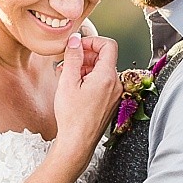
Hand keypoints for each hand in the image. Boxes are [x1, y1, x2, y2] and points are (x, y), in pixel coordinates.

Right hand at [52, 34, 119, 159]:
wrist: (77, 142)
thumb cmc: (73, 117)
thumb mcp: (68, 82)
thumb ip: (73, 57)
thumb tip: (75, 40)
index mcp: (107, 76)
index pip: (108, 45)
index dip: (92, 41)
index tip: (79, 45)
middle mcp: (115, 84)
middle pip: (104, 58)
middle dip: (85, 56)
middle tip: (68, 61)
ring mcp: (115, 94)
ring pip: (102, 71)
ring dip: (85, 68)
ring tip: (67, 76)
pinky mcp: (110, 102)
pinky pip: (102, 83)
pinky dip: (89, 79)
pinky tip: (74, 87)